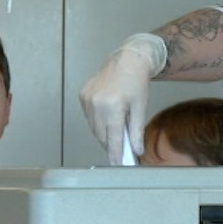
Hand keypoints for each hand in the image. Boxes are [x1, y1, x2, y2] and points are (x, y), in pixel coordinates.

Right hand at [79, 34, 164, 163]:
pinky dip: (97, 122)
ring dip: (103, 134)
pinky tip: (106, 119)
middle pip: (101, 135)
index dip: (115, 153)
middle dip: (110, 144)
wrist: (127, 59)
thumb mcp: (140, 107)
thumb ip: (136, 131)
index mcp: (112, 106)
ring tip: (114, 134)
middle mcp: (96, 103)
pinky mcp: (83, 95)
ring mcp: (87, 99)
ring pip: (93, 127)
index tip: (117, 164)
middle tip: (120, 151)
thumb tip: (136, 150)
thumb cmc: (136, 82)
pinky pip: (89, 117)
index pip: (113, 138)